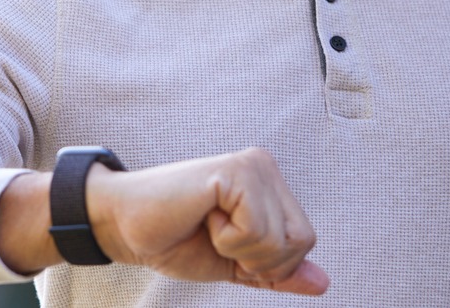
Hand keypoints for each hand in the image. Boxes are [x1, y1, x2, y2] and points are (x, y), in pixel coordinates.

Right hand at [85, 148, 327, 294]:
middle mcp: (265, 166)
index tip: (226, 246)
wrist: (126, 227)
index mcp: (269, 184)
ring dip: (238, 251)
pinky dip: (227, 240)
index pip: (304, 241)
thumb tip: (323, 283)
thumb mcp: (235, 264)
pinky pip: (256, 231)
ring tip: (207, 224)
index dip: (267, 264)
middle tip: (217, 237)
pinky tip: (203, 215)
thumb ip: (276, 272)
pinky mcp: (234, 172)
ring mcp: (251, 165)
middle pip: (301, 240)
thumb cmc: (176, 240)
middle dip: (259, 260)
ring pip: (279, 240)